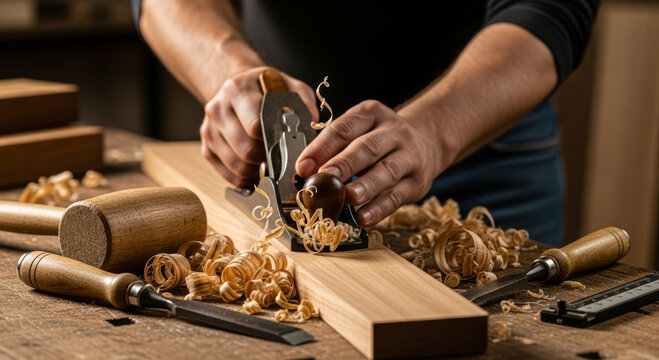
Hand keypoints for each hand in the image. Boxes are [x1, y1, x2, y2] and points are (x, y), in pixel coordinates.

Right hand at [200, 66, 317, 187]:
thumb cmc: (268, 90)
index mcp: (237, 90)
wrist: (239, 88)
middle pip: (246, 150)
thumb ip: (303, 103)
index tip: (287, 143)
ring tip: (271, 161)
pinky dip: (248, 178)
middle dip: (269, 158)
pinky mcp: (207, 149)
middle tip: (282, 156)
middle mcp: (218, 109)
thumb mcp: (290, 86)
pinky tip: (259, 167)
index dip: (274, 140)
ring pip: (238, 167)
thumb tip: (311, 124)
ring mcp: (209, 131)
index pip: (255, 126)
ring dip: (259, 171)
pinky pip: (231, 177)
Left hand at [295, 100, 444, 225]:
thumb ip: (334, 149)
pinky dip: (380, 208)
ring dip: (366, 186)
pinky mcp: (418, 181)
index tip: (303, 167)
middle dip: (344, 164)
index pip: (343, 129)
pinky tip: (364, 217)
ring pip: (387, 170)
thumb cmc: (380, 141)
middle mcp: (394, 132)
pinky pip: (398, 196)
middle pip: (367, 148)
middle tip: (325, 178)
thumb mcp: (359, 132)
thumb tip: (305, 174)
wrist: (426, 142)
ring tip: (348, 198)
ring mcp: (410, 155)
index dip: (321, 148)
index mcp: (371, 114)